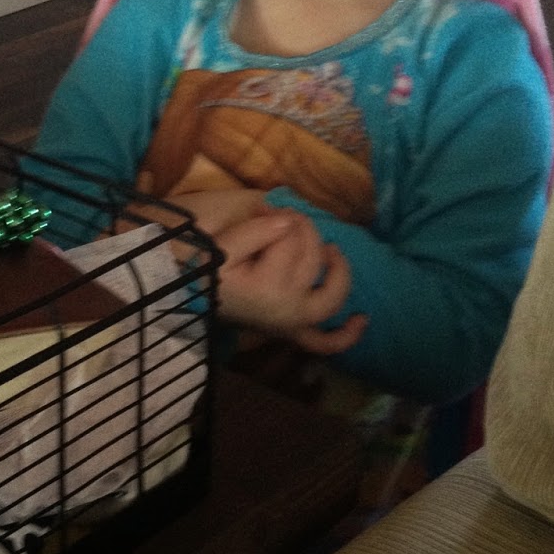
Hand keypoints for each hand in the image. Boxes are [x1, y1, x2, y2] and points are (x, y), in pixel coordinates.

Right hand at [215, 210, 364, 356]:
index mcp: (270, 286)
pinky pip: (324, 344)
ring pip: (331, 297)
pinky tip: (363, 320)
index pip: (290, 240)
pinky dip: (345, 336)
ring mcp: (295, 324)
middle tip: (284, 218)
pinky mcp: (293, 333)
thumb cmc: (203, 272)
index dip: (279, 216)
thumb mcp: (223, 246)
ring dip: (339, 272)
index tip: (262, 210)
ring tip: (332, 249)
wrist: (190, 299)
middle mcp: (290, 309)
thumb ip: (258, 230)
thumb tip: (288, 218)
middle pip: (312, 259)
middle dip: (303, 230)